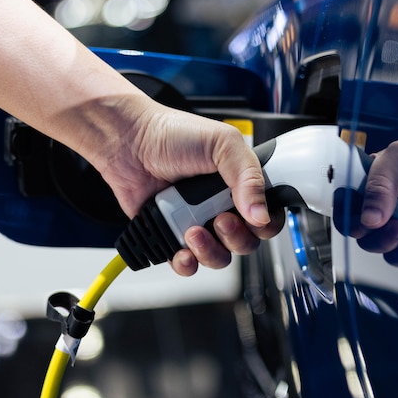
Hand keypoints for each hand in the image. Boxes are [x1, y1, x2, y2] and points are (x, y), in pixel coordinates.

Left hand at [90, 97, 283, 275]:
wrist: (129, 142)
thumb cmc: (173, 134)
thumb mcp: (223, 144)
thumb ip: (248, 176)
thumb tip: (261, 213)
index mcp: (241, 185)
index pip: (268, 217)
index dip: (265, 224)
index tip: (252, 217)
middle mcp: (222, 207)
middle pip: (246, 243)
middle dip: (235, 237)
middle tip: (219, 219)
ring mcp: (198, 223)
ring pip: (219, 257)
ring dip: (210, 251)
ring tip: (193, 231)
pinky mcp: (173, 236)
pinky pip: (188, 263)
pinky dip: (187, 263)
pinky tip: (182, 251)